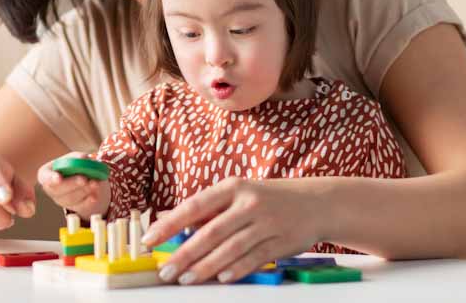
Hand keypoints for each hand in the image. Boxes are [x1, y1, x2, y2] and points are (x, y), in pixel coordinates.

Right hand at [37, 152, 110, 219]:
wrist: (84, 177)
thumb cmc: (74, 164)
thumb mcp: (75, 157)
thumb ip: (77, 158)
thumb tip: (83, 158)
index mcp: (47, 173)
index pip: (44, 177)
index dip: (50, 178)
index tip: (58, 178)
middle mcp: (51, 188)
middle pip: (58, 190)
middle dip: (72, 184)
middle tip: (83, 179)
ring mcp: (61, 200)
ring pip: (70, 199)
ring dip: (83, 191)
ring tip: (95, 183)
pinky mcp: (74, 207)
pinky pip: (80, 206)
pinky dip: (89, 201)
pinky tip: (95, 197)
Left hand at [141, 177, 320, 284]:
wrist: (315, 202)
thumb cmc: (267, 199)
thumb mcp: (238, 194)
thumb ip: (209, 210)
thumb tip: (171, 223)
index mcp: (234, 187)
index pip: (195, 206)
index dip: (170, 224)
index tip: (150, 239)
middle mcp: (249, 204)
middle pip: (211, 232)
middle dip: (185, 254)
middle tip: (166, 270)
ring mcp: (267, 224)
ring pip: (230, 249)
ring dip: (205, 266)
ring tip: (186, 278)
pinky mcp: (281, 242)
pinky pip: (254, 259)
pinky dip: (236, 269)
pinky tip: (220, 278)